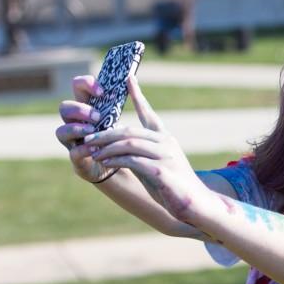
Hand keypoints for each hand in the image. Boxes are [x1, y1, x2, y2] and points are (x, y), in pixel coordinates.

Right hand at [55, 75, 114, 182]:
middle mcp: (74, 123)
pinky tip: (94, 148)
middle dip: (79, 109)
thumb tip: (131, 78)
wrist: (116, 163)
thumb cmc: (116, 136)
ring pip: (61, 131)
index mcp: (85, 107)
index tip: (102, 91)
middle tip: (97, 116)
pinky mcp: (77, 158)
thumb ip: (119, 101)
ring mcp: (73, 141)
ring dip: (76, 129)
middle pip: (64, 108)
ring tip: (93, 130)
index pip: (77, 87)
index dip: (86, 84)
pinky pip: (73, 152)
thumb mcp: (119, 116)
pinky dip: (83, 149)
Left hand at [84, 77, 216, 222]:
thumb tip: (114, 150)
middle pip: (130, 131)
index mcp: (165, 139)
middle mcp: (166, 143)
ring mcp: (166, 157)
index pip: (149, 114)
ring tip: (92, 152)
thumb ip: (138, 155)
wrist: (196, 205)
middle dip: (105, 134)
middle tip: (87, 138)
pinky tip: (104, 162)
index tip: (128, 78)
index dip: (139, 95)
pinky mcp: (162, 172)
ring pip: (130, 143)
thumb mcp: (153, 167)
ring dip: (107, 147)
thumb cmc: (173, 187)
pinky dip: (115, 160)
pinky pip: (133, 161)